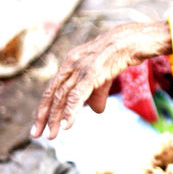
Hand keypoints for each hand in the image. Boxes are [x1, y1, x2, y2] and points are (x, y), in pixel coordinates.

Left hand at [32, 23, 163, 139]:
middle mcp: (71, 63)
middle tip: (37, 135)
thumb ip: (97, 92)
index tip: (39, 124)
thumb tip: (94, 111)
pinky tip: (67, 124)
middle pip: (52, 93)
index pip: (52, 88)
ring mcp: (81, 66)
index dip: (44, 106)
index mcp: (71, 61)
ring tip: (52, 135)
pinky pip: (78, 94)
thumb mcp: (105, 74)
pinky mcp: (92, 71)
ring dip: (56, 117)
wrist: (136, 39)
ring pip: (63, 96)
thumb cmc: (121, 53)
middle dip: (44, 115)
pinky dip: (71, 110)